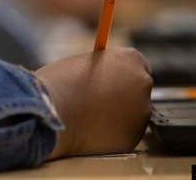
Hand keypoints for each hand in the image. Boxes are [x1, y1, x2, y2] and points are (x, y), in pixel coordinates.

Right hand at [35, 48, 151, 159]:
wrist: (53, 111)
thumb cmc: (61, 82)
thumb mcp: (83, 63)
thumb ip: (102, 68)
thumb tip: (106, 78)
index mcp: (130, 59)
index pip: (136, 64)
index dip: (121, 73)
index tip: (110, 79)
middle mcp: (143, 84)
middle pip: (138, 89)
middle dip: (123, 94)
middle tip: (99, 99)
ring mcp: (142, 112)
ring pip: (133, 113)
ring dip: (118, 114)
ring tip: (90, 115)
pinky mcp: (133, 136)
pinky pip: (124, 133)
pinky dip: (112, 132)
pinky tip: (91, 129)